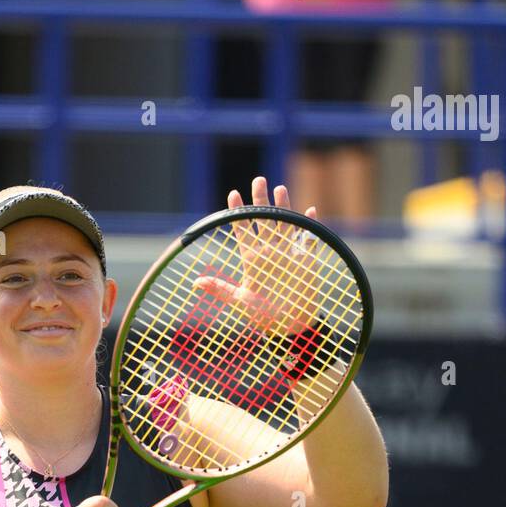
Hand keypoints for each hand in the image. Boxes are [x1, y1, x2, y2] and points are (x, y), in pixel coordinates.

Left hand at [192, 176, 320, 334]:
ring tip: (280, 189)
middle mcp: (269, 252)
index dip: (238, 213)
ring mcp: (288, 254)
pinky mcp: (305, 260)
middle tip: (257, 180)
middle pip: (264, 220)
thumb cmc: (262, 316)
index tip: (233, 194)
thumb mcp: (239, 301)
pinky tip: (309, 211)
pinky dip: (310, 226)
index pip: (243, 230)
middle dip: (260, 200)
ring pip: (285, 224)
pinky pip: (308, 239)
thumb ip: (220, 289)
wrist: (288, 326)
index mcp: (252, 259)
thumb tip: (195, 283)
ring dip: (283, 207)